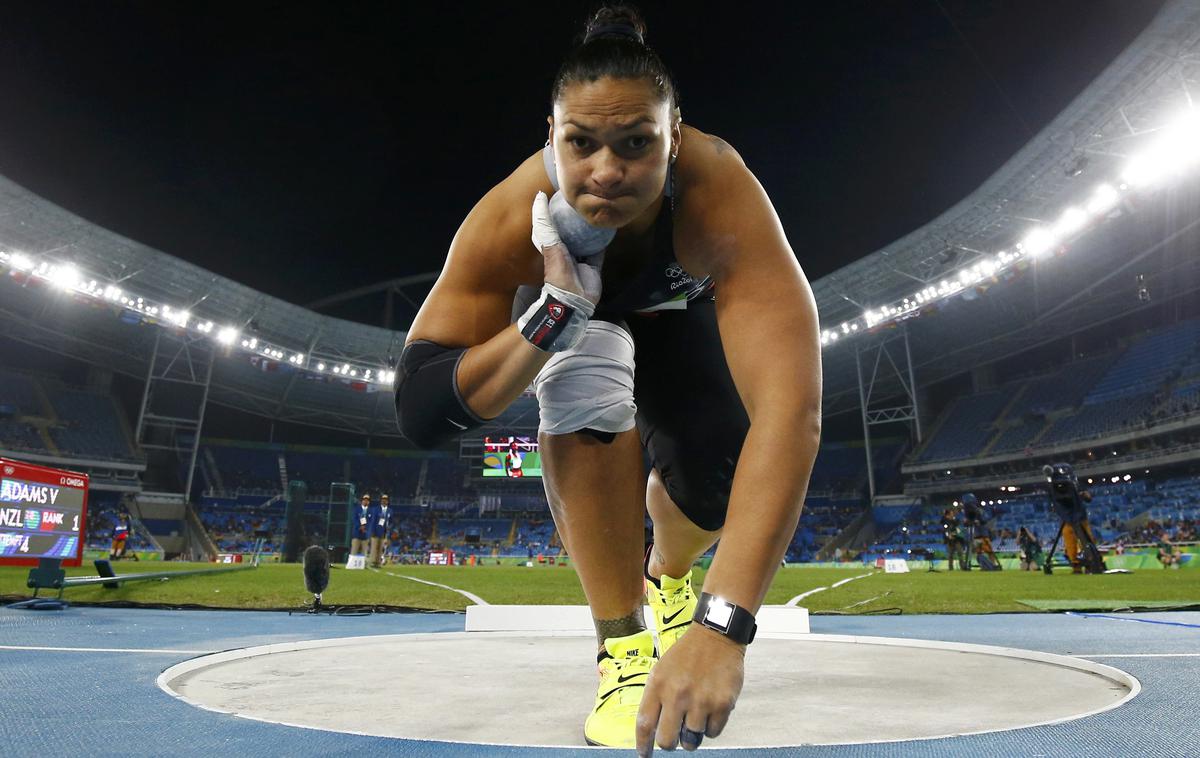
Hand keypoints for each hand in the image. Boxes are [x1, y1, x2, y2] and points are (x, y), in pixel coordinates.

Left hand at [531, 191, 601, 305]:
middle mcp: (566, 250)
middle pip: (571, 229)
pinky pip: (600, 248)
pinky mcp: (594, 264)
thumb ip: (544, 221)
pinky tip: (609, 226)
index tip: (564, 192)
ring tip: (599, 208)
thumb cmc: (558, 270)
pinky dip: (604, 239)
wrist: (575, 299)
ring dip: (592, 227)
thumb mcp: (549, 242)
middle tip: (586, 198)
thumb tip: (540, 195)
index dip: (555, 208)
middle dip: (576, 217)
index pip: (553, 222)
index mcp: (553, 244)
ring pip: (587, 237)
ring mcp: (581, 257)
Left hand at [635, 625, 744, 755]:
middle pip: (667, 740)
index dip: (643, 744)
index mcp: (658, 685)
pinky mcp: (722, 704)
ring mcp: (700, 701)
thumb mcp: (661, 670)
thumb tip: (651, 729)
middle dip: (670, 743)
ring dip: (693, 733)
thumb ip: (655, 697)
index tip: (645, 755)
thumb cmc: (686, 655)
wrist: (716, 636)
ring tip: (696, 714)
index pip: (644, 724)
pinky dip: (710, 727)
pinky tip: (710, 709)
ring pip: (691, 740)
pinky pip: (713, 733)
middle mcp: (677, 695)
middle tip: (674, 737)